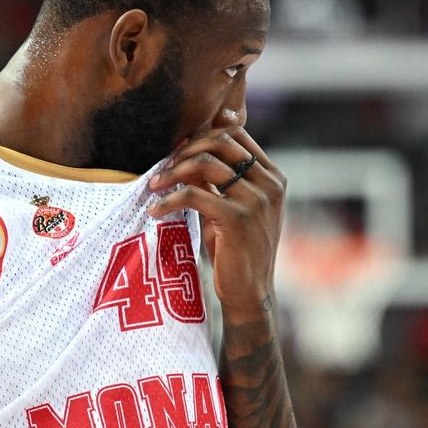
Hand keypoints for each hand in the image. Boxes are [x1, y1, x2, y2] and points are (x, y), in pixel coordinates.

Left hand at [148, 127, 284, 319]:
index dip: (202, 136)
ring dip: (173, 171)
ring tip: (154, 187)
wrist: (250, 293)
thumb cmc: (236, 251)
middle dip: (186, 149)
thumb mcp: (229, 208)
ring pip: (206, 163)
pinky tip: (156, 211)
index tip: (178, 152)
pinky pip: (193, 194)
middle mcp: (270, 183)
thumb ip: (215, 181)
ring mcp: (256, 200)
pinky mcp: (237, 218)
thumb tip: (185, 154)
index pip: (236, 133)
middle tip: (164, 168)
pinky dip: (169, 199)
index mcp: (273, 176)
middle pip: (221, 141)